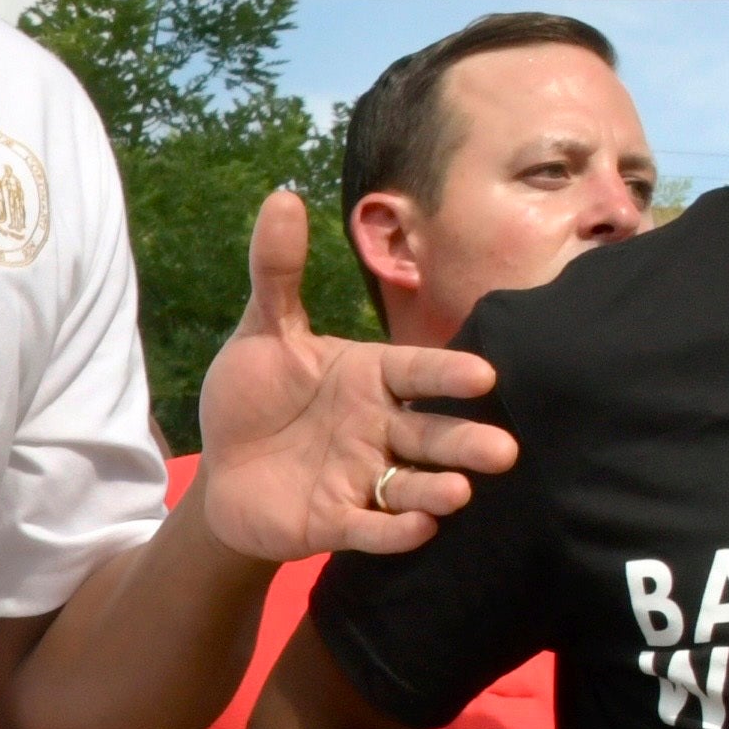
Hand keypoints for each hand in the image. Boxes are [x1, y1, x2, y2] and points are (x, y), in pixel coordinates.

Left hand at [184, 190, 515, 565]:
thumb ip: (277, 273)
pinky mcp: (339, 522)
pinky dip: (394, 531)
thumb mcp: (263, 331)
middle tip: (503, 450)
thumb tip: (282, 197)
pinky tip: (418, 528)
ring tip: (461, 492)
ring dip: (438, 490)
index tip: (483, 376)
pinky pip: (372, 528)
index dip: (447, 376)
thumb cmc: (256, 395)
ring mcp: (364, 478)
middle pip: (431, 434)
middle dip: (465, 442)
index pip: (418, 373)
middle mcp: (380, 428)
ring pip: (413, 486)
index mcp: (373, 377)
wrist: (224, 471)